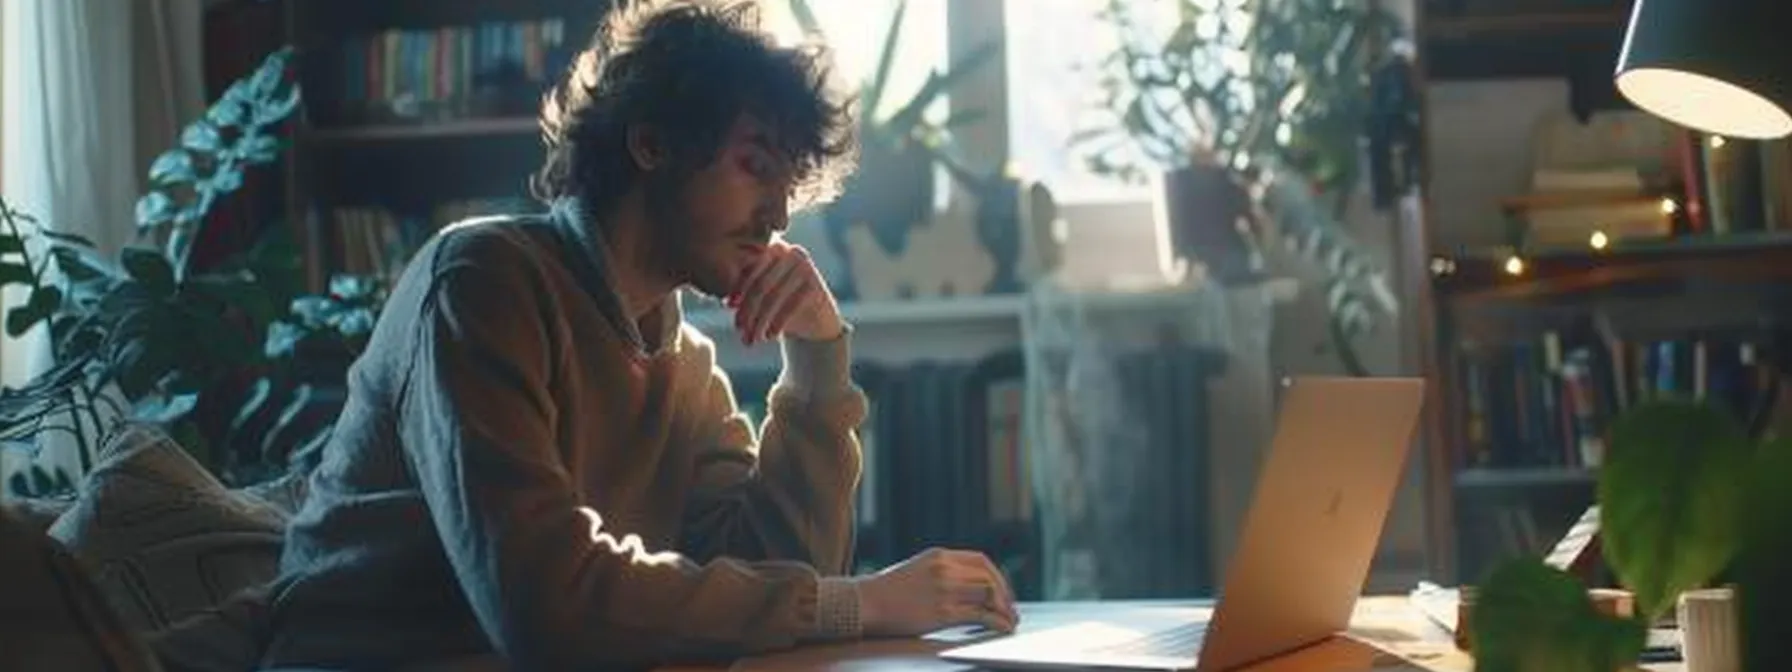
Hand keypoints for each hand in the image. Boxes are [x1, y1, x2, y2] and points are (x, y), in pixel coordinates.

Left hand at [726, 240, 842, 345]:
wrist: (817, 319)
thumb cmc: (782, 305)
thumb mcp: (762, 295)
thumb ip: (746, 292)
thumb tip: (727, 303)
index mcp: (774, 248)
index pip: (751, 267)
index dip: (738, 288)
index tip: (728, 307)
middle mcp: (791, 252)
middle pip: (761, 284)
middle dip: (748, 310)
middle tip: (740, 330)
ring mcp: (805, 267)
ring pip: (773, 298)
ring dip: (759, 322)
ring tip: (752, 339)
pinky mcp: (815, 285)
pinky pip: (790, 307)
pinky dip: (777, 324)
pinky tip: (770, 337)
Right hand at [854, 547, 1019, 637]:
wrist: (863, 604)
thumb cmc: (887, 592)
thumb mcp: (917, 570)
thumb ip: (942, 573)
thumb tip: (968, 587)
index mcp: (939, 556)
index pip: (980, 560)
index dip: (997, 576)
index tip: (1002, 592)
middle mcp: (944, 569)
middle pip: (989, 576)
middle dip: (1005, 594)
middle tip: (1010, 610)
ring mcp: (944, 589)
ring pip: (989, 593)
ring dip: (1005, 609)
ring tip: (1009, 621)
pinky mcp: (942, 612)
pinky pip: (980, 615)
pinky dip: (997, 622)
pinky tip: (1002, 628)